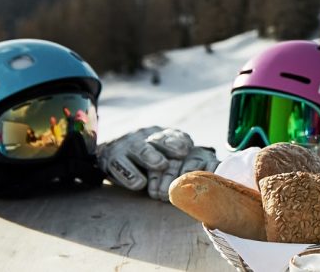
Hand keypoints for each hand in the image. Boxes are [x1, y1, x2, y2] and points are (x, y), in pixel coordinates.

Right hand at [98, 126, 218, 201]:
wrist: (111, 152)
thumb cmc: (148, 159)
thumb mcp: (164, 156)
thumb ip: (183, 162)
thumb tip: (210, 173)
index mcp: (159, 136)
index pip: (171, 136)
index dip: (178, 142)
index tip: (186, 150)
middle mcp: (143, 137)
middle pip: (155, 139)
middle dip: (166, 146)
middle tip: (178, 154)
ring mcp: (126, 147)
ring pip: (138, 149)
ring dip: (150, 156)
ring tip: (160, 165)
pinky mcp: (109, 160)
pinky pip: (118, 165)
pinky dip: (129, 174)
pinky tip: (139, 183)